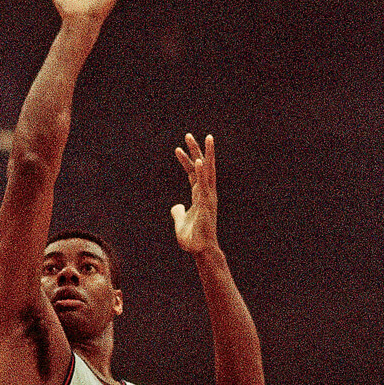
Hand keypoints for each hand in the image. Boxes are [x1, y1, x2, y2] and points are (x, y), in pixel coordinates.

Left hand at [171, 132, 218, 253]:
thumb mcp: (180, 222)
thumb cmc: (192, 238)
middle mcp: (206, 193)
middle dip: (197, 150)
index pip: (193, 173)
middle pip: (202, 167)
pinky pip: (204, 185)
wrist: (201, 250)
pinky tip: (198, 161)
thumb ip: (178, 212)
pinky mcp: (207, 204)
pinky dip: (201, 173)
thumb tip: (176, 207)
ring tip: (207, 138)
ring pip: (207, 171)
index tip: (177, 149)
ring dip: (206, 154)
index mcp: (200, 195)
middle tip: (189, 134)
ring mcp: (208, 197)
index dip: (186, 160)